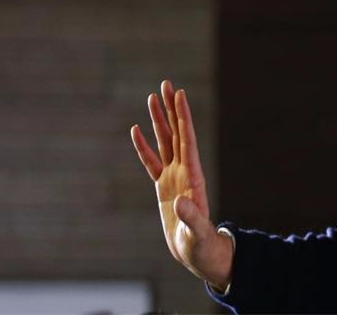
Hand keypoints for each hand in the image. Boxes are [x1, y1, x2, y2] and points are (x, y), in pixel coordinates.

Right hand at [131, 80, 232, 287]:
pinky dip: (143, 146)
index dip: (184, 117)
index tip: (181, 94)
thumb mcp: (197, 232)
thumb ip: (191, 217)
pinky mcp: (163, 187)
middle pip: (176, 133)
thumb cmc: (200, 244)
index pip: (188, 139)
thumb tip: (181, 202)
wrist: (196, 252)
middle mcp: (184, 171)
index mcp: (193, 176)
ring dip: (158, 120)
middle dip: (171, 109)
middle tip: (166, 84)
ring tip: (153, 98)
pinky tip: (136, 130)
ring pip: (164, 142)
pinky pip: (151, 162)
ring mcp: (173, 177)